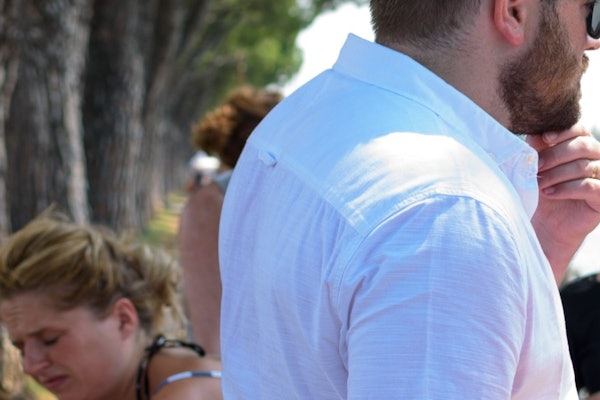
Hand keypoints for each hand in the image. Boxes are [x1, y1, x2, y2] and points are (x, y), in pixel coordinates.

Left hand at [526, 124, 599, 282]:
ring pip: (584, 166)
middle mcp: (596, 160)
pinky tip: (549, 194)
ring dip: (557, 174)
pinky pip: (589, 186)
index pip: (580, 129)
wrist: (546, 225)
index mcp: (581, 147)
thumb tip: (535, 132)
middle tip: (536, 167)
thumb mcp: (537, 168)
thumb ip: (537, 149)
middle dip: (555, 155)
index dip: (563, 131)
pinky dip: (566, 188)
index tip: (544, 139)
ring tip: (539, 183)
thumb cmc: (541, 191)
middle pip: (584, 145)